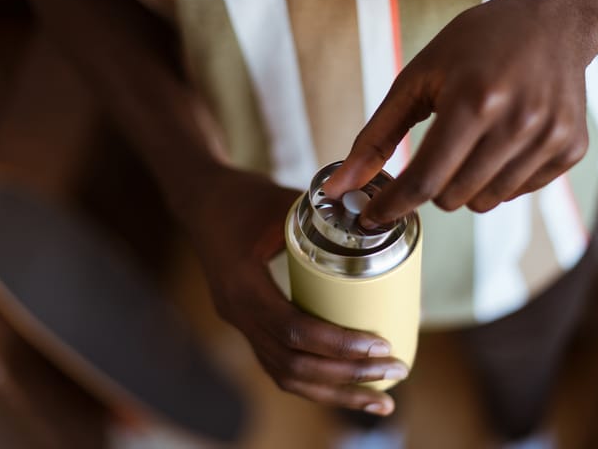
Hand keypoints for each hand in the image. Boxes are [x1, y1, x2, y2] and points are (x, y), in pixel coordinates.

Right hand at [182, 168, 407, 414]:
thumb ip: (328, 221)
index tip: (381, 345)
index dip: (339, 345)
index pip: (293, 330)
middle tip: (395, 372)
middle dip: (348, 377)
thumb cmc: (243, 198)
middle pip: (293, 365)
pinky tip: (347, 386)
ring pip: (286, 376)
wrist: (201, 201)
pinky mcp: (248, 326)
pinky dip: (317, 381)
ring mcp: (240, 324)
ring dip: (335, 392)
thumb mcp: (285, 203)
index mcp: (243, 285)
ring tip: (381, 399)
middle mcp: (238, 314)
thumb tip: (383, 237)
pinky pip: (280, 366)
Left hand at [324, 0, 591, 224]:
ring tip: (473, 141)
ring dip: (465, 185)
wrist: (551, 22)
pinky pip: (517, 193)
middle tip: (437, 152)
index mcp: (474, 100)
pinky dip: (499, 179)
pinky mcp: (570, 148)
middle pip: (452, 198)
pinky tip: (503, 141)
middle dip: (431, 186)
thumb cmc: (477, 44)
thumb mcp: (417, 78)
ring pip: (485, 202)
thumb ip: (376, 136)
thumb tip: (341, 186)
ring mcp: (549, 138)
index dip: (391, 207)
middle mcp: (517, 123)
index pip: (424, 181)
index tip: (372, 217)